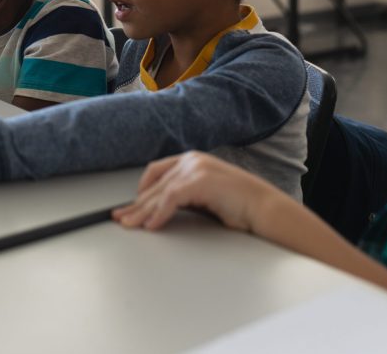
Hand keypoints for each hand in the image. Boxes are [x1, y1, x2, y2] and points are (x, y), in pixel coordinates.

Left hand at [111, 151, 277, 232]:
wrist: (264, 207)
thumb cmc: (239, 205)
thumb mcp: (204, 196)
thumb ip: (184, 196)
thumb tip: (158, 210)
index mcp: (192, 160)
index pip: (157, 173)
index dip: (141, 191)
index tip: (131, 206)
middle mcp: (191, 160)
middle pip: (155, 185)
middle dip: (136, 205)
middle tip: (121, 218)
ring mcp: (196, 168)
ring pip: (159, 192)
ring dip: (142, 212)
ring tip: (130, 225)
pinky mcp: (200, 180)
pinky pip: (171, 199)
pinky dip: (159, 214)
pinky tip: (152, 226)